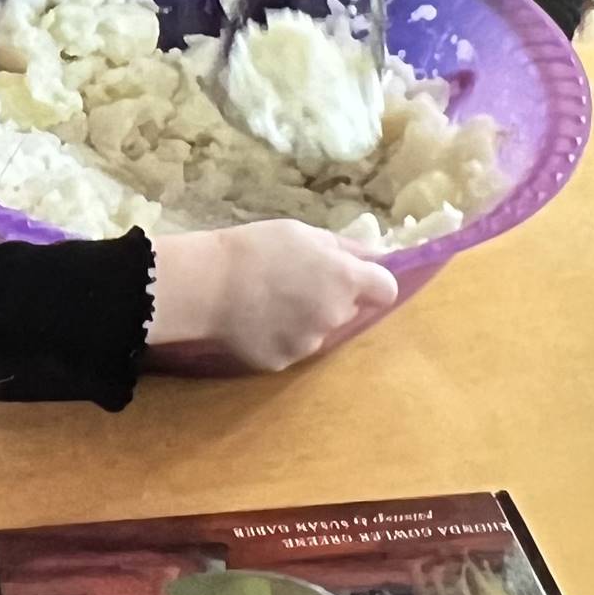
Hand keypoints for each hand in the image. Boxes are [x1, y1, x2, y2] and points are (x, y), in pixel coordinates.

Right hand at [146, 220, 397, 371]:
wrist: (207, 285)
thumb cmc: (256, 248)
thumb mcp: (302, 232)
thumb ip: (343, 247)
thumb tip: (373, 255)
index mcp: (345, 279)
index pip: (386, 290)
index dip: (373, 283)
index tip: (354, 277)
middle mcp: (335, 316)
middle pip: (349, 310)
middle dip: (333, 298)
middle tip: (297, 283)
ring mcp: (310, 343)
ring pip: (319, 331)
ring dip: (306, 319)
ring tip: (269, 302)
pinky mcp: (284, 362)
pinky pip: (291, 347)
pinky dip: (280, 336)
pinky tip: (255, 321)